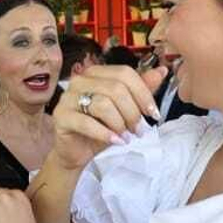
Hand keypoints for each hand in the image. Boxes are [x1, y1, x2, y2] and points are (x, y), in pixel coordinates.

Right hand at [52, 65, 168, 168]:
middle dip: (132, 112)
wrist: (76, 151)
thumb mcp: (125, 110)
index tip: (153, 113)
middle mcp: (80, 80)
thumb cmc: (100, 128)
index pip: (124, 73)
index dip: (143, 93)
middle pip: (115, 89)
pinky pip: (87, 122)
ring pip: (103, 104)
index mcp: (96, 73)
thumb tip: (161, 71)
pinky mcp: (61, 116)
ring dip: (120, 123)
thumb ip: (141, 90)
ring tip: (127, 137)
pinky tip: (116, 141)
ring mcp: (68, 97)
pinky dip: (105, 134)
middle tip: (139, 130)